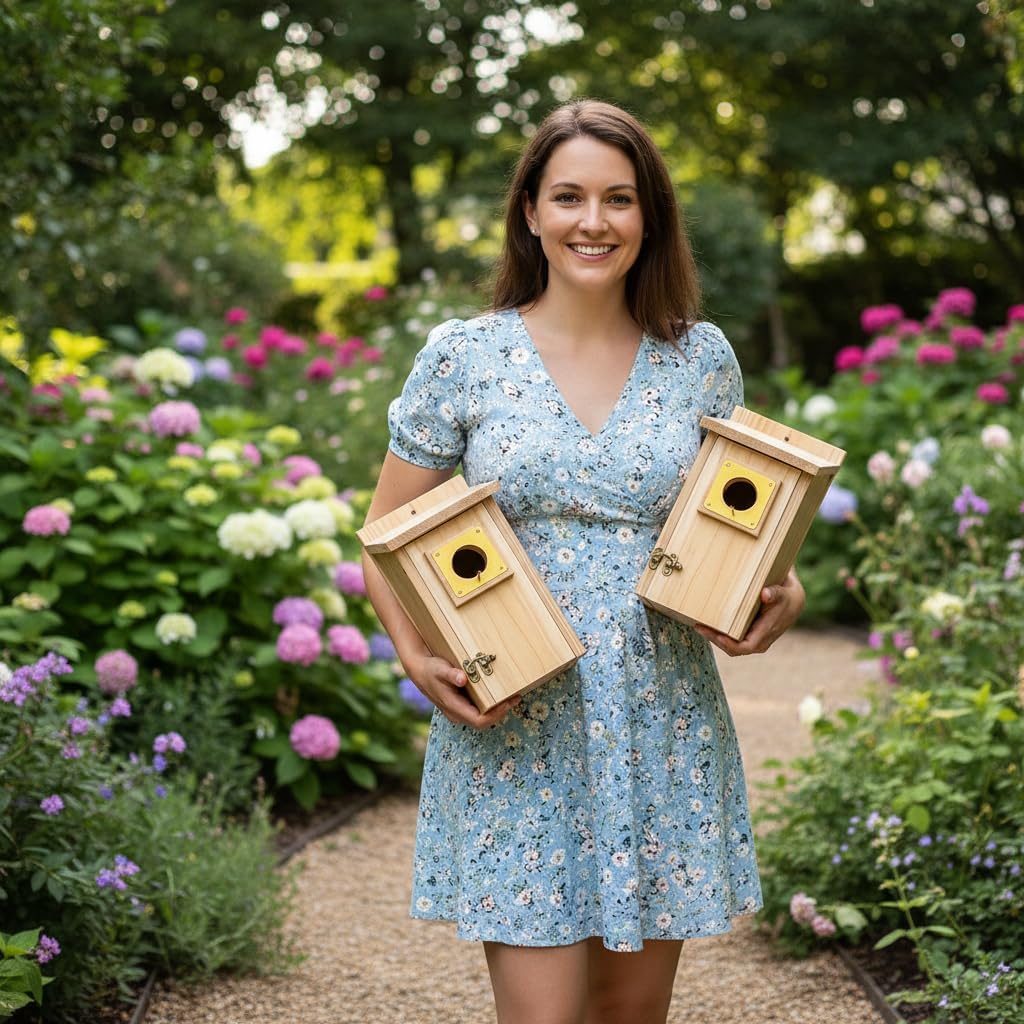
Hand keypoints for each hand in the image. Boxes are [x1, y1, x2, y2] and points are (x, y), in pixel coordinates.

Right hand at [405, 652, 520, 728]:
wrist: (419, 669)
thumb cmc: (430, 669)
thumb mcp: (440, 669)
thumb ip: (451, 674)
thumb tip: (463, 679)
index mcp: (454, 708)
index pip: (480, 721)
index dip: (497, 714)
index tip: (509, 702)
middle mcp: (457, 713)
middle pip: (484, 721)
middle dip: (501, 711)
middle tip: (516, 696)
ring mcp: (459, 711)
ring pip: (483, 716)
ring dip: (498, 708)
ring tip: (512, 694)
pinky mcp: (462, 705)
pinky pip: (480, 709)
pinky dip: (491, 703)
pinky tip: (499, 692)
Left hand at [693, 568, 805, 656]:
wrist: (792, 600)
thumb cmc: (786, 596)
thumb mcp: (783, 592)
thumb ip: (775, 593)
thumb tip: (765, 594)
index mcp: (766, 634)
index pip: (745, 647)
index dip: (729, 644)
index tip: (715, 634)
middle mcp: (759, 641)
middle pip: (732, 648)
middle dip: (715, 639)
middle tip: (699, 626)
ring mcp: (752, 639)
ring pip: (730, 645)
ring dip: (714, 637)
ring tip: (699, 625)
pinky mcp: (747, 635)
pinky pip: (731, 638)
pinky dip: (719, 633)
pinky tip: (707, 623)